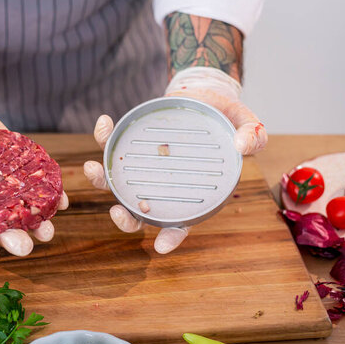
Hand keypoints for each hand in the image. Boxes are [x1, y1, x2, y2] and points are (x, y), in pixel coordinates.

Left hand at [84, 67, 266, 253]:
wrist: (205, 96)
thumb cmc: (226, 118)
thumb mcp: (246, 124)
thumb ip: (252, 136)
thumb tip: (243, 145)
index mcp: (191, 193)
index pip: (181, 222)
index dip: (171, 237)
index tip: (160, 247)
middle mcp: (163, 186)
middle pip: (141, 212)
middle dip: (125, 219)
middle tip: (115, 211)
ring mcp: (145, 167)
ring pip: (117, 182)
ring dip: (100, 180)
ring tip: (92, 167)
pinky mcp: (132, 145)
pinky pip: (113, 145)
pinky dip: (104, 136)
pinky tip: (104, 122)